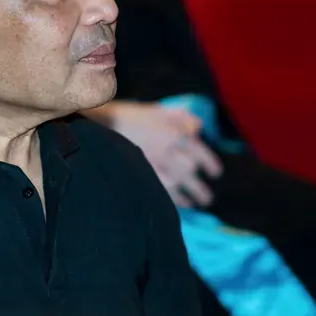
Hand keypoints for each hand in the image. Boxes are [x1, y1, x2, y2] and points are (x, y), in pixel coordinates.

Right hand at [88, 100, 221, 207]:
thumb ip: (179, 117)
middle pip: (190, 170)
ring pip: (179, 183)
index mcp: (173, 131)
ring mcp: (155, 163)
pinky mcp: (143, 174)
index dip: (210, 163)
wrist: (100, 126)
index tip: (216, 174)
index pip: (199, 151)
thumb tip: (198, 127)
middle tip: (208, 199)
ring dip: (192, 195)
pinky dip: (175, 199)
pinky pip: (163, 190)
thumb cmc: (127, 116)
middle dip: (200, 186)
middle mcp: (168, 149)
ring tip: (198, 205)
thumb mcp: (156, 110)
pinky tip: (180, 205)